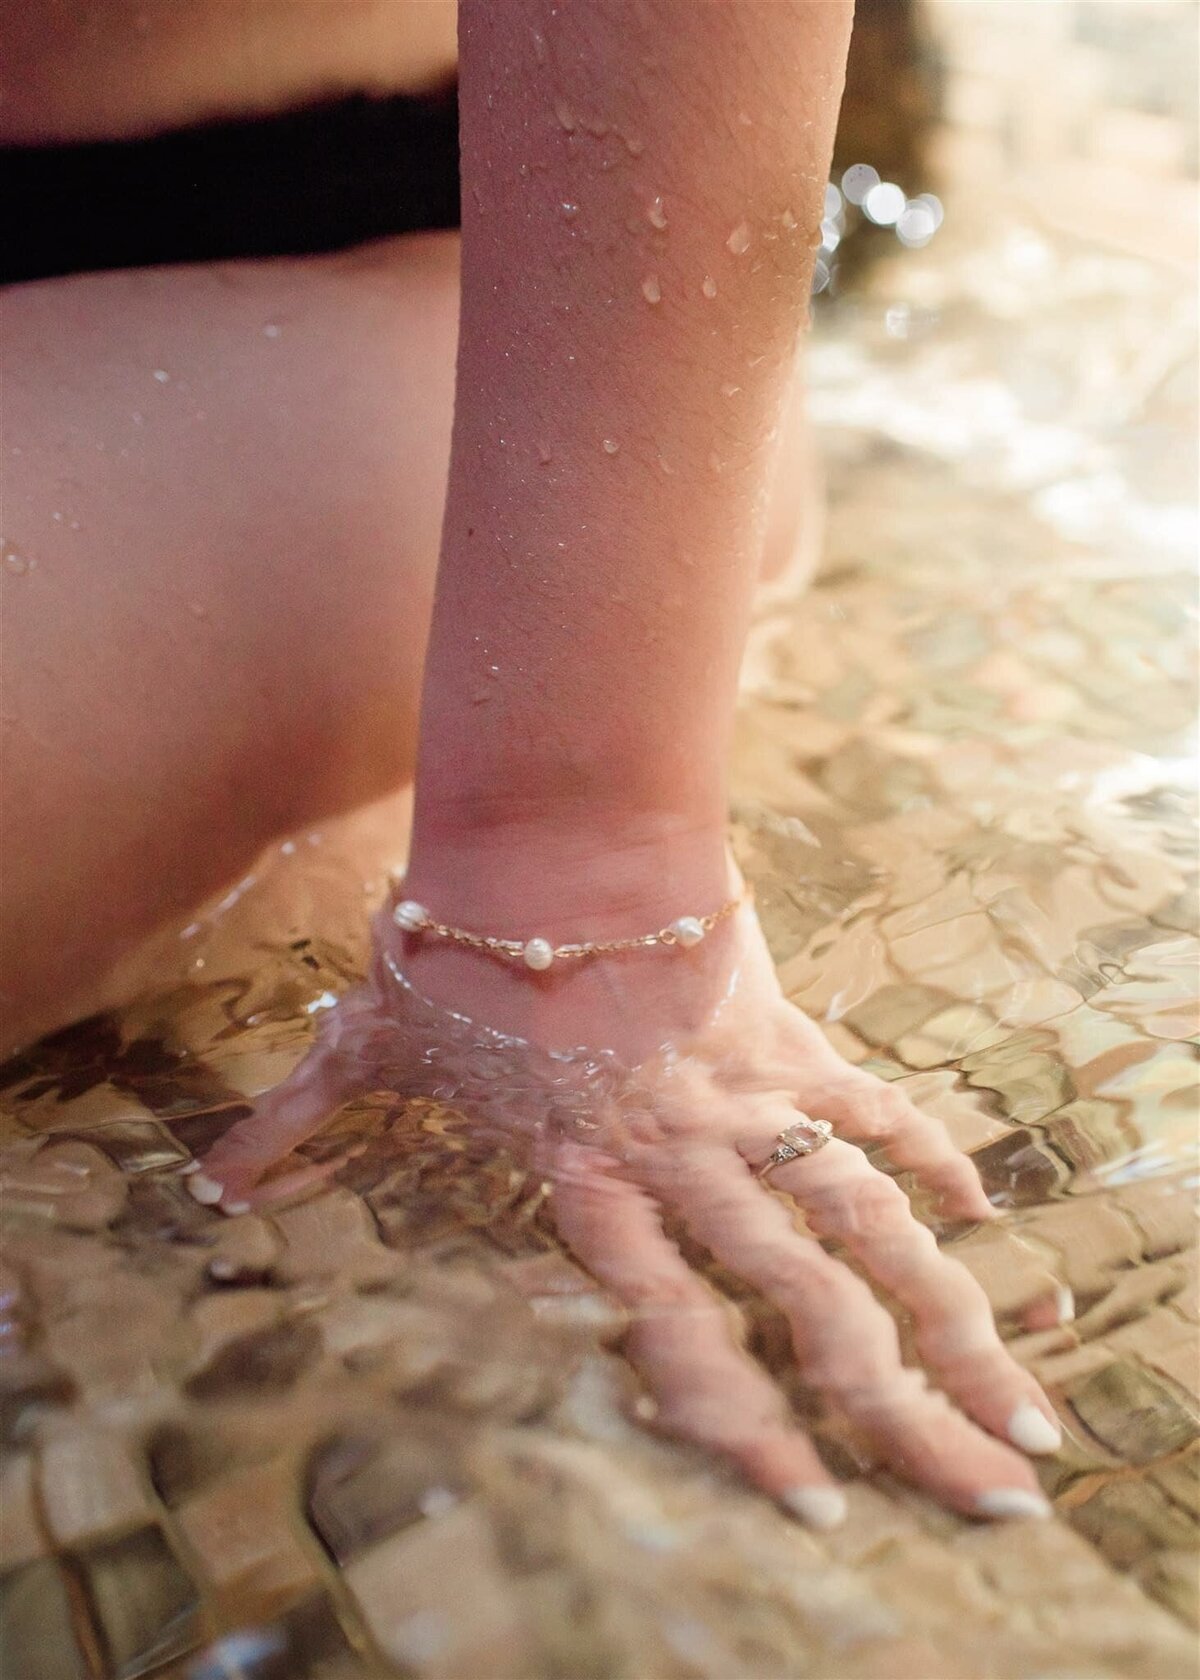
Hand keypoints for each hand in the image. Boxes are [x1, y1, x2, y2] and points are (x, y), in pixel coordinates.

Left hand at [190, 885, 1060, 1527]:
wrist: (548, 833)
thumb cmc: (449, 941)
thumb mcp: (367, 1043)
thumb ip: (295, 1122)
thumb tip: (206, 1180)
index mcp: (585, 1175)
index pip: (671, 1323)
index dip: (735, 1415)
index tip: (802, 1493)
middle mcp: (680, 1155)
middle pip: (803, 1293)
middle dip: (895, 1397)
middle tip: (985, 1487)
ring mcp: (741, 1094)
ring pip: (861, 1213)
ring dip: (946, 1302)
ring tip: (1016, 1389)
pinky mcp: (778, 1033)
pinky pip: (866, 1101)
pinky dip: (923, 1151)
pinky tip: (977, 1210)